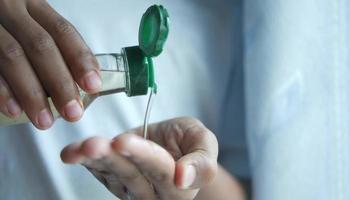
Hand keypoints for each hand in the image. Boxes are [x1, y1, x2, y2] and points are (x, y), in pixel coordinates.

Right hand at [0, 0, 101, 128]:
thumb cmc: (14, 32)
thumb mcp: (35, 30)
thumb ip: (57, 50)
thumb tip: (88, 84)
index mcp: (35, 7)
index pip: (63, 31)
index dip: (80, 59)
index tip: (92, 85)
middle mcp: (12, 11)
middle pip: (42, 46)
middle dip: (60, 83)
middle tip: (72, 112)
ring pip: (13, 58)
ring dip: (32, 94)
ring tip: (44, 121)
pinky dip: (3, 91)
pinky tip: (14, 110)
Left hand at [61, 117, 218, 199]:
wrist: (172, 142)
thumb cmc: (189, 142)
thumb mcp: (204, 143)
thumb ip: (202, 162)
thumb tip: (184, 178)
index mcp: (178, 186)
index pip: (161, 170)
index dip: (143, 155)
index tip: (124, 142)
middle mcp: (151, 192)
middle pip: (131, 175)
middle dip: (113, 158)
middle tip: (97, 144)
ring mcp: (128, 187)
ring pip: (111, 174)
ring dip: (94, 160)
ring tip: (81, 147)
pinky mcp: (112, 178)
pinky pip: (97, 170)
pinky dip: (82, 160)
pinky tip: (71, 152)